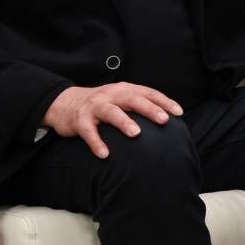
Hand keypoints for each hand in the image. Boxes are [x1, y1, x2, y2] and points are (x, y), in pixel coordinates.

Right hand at [44, 83, 181, 158]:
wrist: (65, 103)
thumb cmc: (101, 104)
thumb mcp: (121, 99)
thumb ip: (139, 105)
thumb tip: (167, 119)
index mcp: (124, 89)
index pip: (148, 93)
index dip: (164, 102)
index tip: (179, 113)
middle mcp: (111, 95)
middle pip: (132, 99)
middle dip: (149, 109)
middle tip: (163, 120)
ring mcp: (95, 106)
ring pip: (111, 112)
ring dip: (124, 122)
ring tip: (136, 134)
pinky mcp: (80, 120)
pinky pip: (89, 132)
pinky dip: (96, 142)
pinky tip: (104, 154)